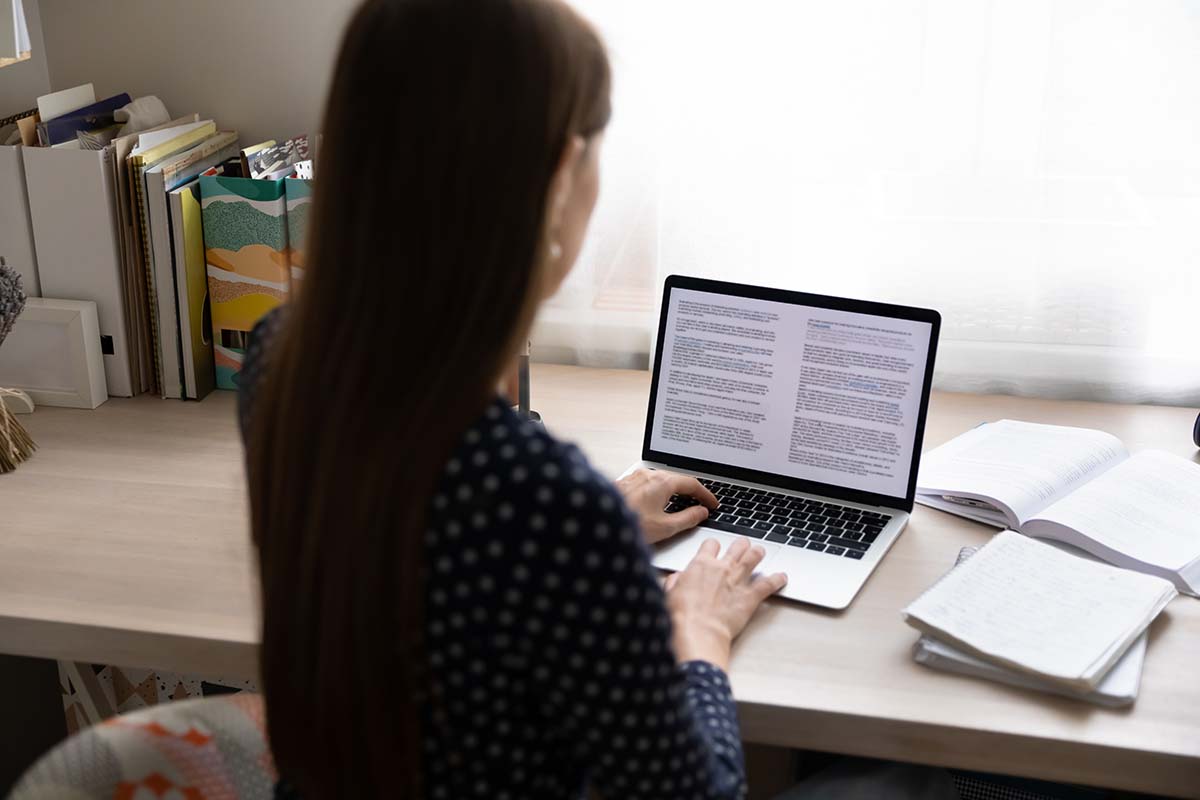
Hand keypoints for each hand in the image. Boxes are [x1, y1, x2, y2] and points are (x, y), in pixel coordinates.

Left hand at [615, 468, 718, 544]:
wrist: (595, 521)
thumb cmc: (628, 525)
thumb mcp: (665, 527)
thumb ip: (688, 519)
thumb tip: (701, 513)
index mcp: (663, 482)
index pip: (692, 484)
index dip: (706, 495)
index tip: (712, 504)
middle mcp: (649, 474)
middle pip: (677, 480)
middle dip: (691, 493)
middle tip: (701, 505)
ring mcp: (635, 477)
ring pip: (662, 481)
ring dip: (675, 492)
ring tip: (682, 506)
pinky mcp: (625, 483)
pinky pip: (648, 484)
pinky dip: (660, 493)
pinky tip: (658, 505)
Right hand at [663, 538, 786, 670]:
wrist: (697, 631)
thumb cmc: (682, 615)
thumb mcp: (669, 593)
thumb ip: (676, 581)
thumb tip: (677, 579)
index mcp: (701, 564)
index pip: (711, 544)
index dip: (713, 546)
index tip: (714, 550)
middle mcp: (722, 568)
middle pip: (737, 545)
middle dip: (741, 545)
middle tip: (743, 546)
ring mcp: (738, 581)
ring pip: (754, 557)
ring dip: (759, 553)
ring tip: (761, 552)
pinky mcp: (750, 597)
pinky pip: (768, 584)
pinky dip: (777, 580)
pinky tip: (782, 577)